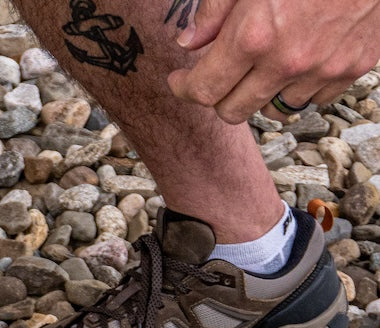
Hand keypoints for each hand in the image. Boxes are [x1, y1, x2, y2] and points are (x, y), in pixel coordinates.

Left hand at [168, 0, 379, 124]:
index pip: (202, 90)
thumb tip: (188, 42)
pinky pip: (314, 98)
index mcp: (255, 35)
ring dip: (261, 92)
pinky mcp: (352, 68)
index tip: (180, 79)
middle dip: (218, 96)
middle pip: (232, 112)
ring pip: (272, 108)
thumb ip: (216, 10)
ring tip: (264, 62)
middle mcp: (286, 61)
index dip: (184, 87)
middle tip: (218, 74)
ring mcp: (321, 68)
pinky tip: (300, 59)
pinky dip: (301, 86)